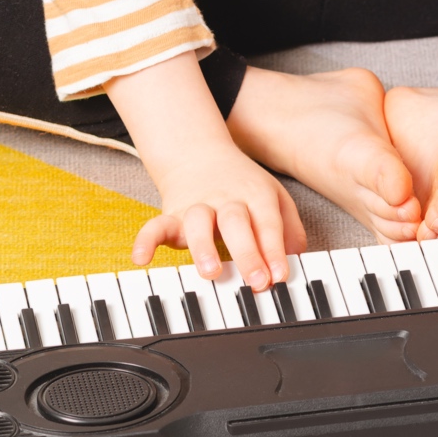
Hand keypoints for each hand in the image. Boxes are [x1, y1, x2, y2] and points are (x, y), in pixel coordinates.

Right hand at [134, 143, 305, 290]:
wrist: (201, 155)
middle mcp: (226, 199)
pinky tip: (141, 259)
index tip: (280, 276)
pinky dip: (145, 240)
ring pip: (197, 221)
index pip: (267, 223)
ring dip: (203, 247)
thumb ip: (289, 231)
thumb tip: (296, 262)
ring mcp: (196, 206)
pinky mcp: (172, 215)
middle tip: (257, 281)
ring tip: (211, 272)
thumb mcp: (276, 199)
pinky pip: (155, 225)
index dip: (274, 250)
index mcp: (256, 195)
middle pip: (235, 221)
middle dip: (247, 252)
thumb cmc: (244, 187)